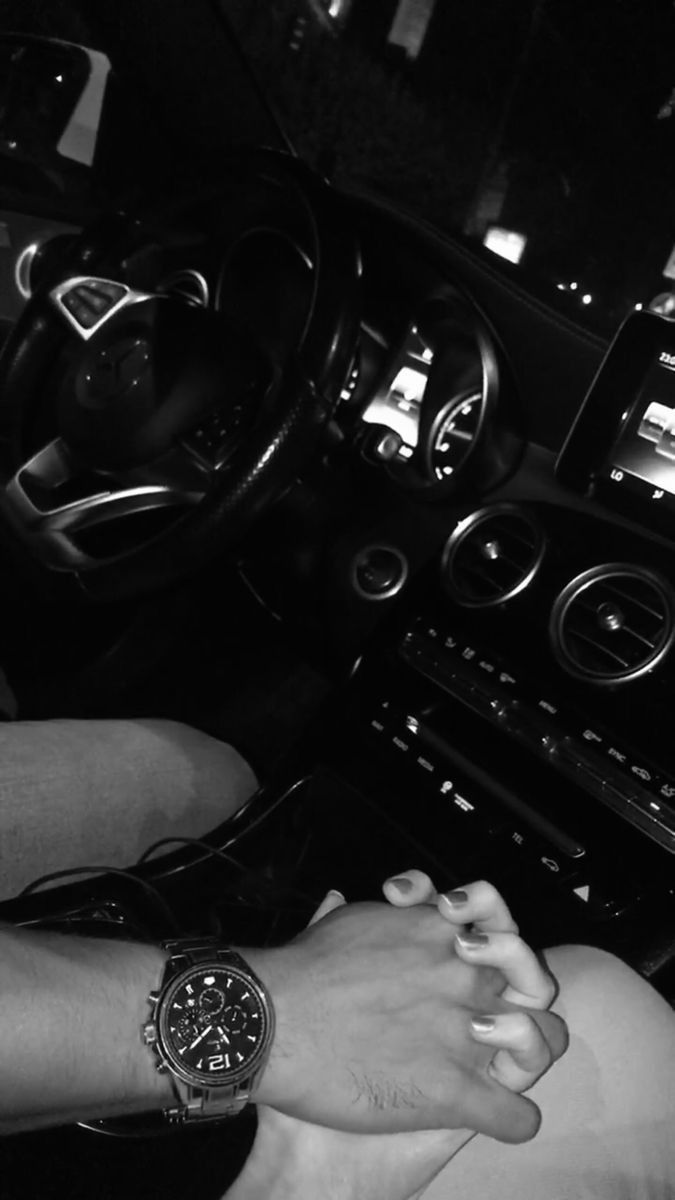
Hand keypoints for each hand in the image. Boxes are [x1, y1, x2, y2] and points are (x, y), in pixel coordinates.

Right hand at [245, 889, 565, 1139]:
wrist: (274, 1021)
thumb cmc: (304, 970)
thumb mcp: (345, 923)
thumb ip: (364, 915)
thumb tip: (345, 899)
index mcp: (446, 936)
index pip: (508, 934)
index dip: (500, 950)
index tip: (475, 961)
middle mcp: (467, 979)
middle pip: (535, 987)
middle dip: (524, 1000)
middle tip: (494, 1016)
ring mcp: (467, 1034)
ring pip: (540, 1044)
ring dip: (528, 1053)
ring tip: (506, 1065)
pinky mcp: (452, 1091)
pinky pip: (513, 1115)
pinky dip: (511, 1119)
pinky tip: (499, 1117)